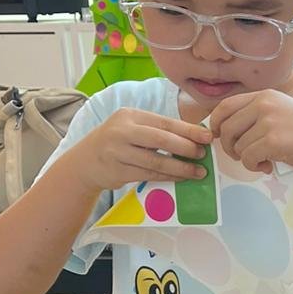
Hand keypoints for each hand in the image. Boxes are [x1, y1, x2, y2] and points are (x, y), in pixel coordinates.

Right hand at [70, 109, 210, 194]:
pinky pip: (149, 175)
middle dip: (186, 148)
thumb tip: (194, 137)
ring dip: (181, 167)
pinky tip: (181, 177)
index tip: (208, 137)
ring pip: (156, 161)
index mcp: (129, 115)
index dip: (188, 130)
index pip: (165, 122)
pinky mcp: (117, 171)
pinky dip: (168, 176)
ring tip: (199, 172)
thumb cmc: (116, 142)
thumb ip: (157, 130)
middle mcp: (122, 131)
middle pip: (161, 140)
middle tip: (203, 155)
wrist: (84, 162)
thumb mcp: (131, 128)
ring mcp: (118, 152)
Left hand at [209, 90, 292, 175]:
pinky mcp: (273, 141)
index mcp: (264, 95)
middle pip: (225, 127)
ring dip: (245, 159)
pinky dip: (254, 167)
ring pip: (236, 146)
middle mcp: (264, 104)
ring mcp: (268, 121)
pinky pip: (247, 158)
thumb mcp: (281, 113)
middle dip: (228, 146)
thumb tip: (222, 130)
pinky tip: (268, 167)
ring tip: (263, 161)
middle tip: (243, 156)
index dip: (215, 124)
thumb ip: (257, 116)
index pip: (224, 106)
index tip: (219, 137)